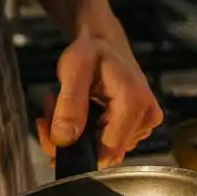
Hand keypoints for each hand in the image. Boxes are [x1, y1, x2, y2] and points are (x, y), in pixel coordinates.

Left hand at [37, 31, 162, 166]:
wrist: (106, 42)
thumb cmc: (91, 51)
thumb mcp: (74, 69)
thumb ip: (69, 104)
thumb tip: (64, 140)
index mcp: (134, 103)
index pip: (107, 150)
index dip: (76, 149)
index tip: (51, 131)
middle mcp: (146, 118)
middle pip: (105, 153)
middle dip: (73, 141)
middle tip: (49, 117)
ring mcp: (146, 124)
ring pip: (105, 150)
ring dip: (79, 137)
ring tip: (63, 110)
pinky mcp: (140, 126)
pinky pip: (111, 143)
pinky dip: (89, 134)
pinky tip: (78, 115)